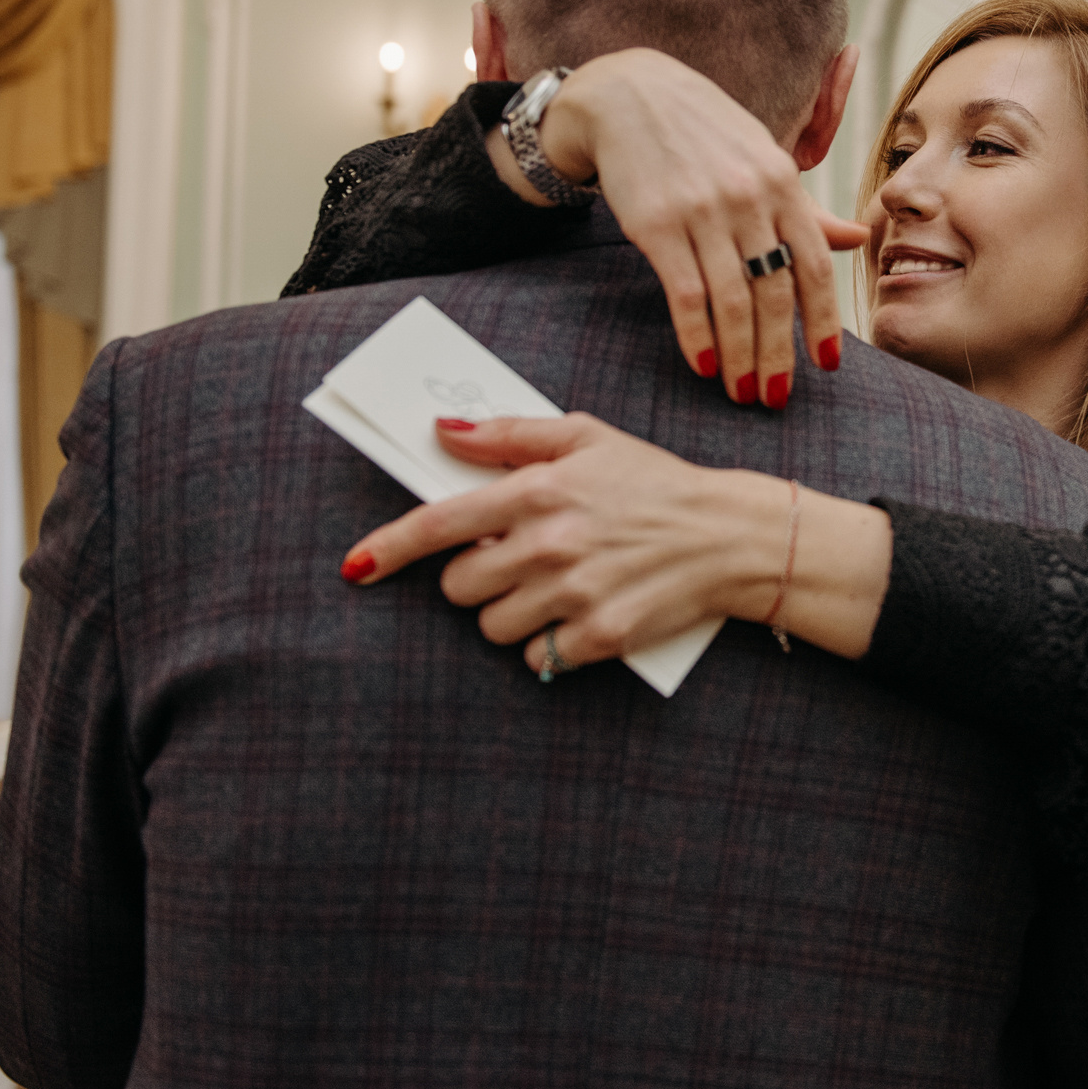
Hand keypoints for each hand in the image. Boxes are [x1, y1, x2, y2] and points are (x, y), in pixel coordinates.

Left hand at [339, 416, 790, 671]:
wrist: (730, 535)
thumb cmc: (654, 482)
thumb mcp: (586, 437)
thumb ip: (509, 434)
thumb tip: (443, 430)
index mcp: (539, 490)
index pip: (440, 524)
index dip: (390, 547)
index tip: (357, 566)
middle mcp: (549, 543)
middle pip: (459, 586)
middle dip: (477, 577)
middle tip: (517, 562)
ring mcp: (573, 594)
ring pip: (492, 627)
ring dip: (511, 614)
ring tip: (553, 589)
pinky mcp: (600, 636)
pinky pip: (537, 658)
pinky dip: (549, 645)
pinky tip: (579, 616)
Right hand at [519, 48, 870, 408]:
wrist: (627, 93)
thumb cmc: (702, 131)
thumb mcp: (762, 157)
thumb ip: (805, 208)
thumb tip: (856, 238)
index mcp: (782, 181)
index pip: (814, 264)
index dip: (823, 320)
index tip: (827, 365)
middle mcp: (748, 196)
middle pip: (774, 292)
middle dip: (778, 353)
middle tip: (777, 396)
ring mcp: (702, 210)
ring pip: (731, 301)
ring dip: (740, 356)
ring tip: (743, 392)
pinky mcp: (656, 224)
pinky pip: (686, 294)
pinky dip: (697, 336)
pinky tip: (703, 365)